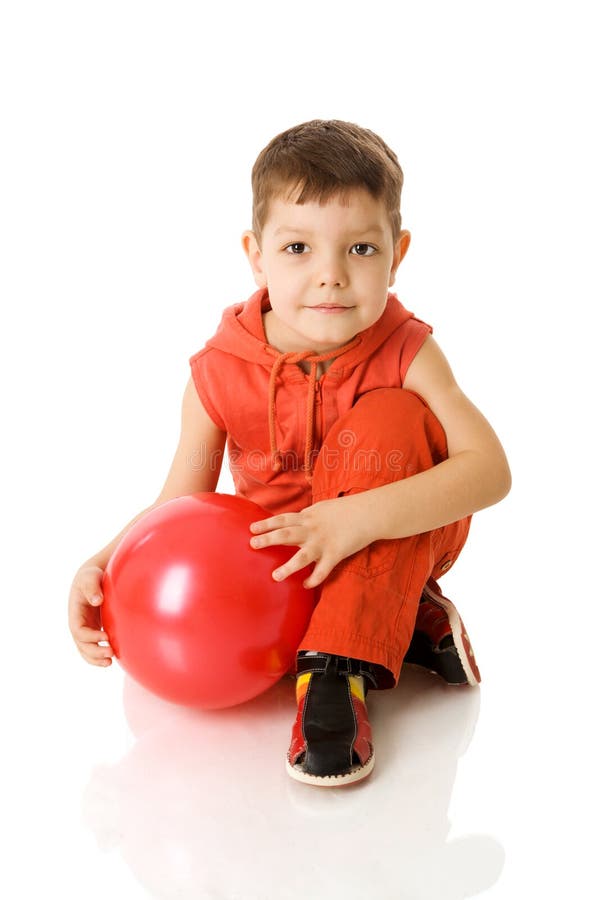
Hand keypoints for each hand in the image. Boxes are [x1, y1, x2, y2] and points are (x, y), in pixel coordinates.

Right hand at [68, 564, 113, 665]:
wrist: (93, 578)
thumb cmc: (91, 576)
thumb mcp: (90, 577)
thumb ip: (92, 587)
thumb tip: (97, 600)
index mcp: (75, 613)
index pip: (79, 631)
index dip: (91, 636)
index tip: (106, 636)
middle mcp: (78, 624)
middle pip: (82, 644)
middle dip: (95, 651)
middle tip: (111, 653)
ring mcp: (85, 628)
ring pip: (85, 650)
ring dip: (96, 659)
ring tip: (110, 663)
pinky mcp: (93, 630)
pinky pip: (93, 647)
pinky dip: (99, 656)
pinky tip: (111, 660)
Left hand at [249, 495, 373, 588]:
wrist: (369, 513)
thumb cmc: (346, 510)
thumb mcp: (323, 508)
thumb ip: (308, 516)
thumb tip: (294, 521)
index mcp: (309, 516)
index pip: (283, 519)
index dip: (267, 523)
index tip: (252, 528)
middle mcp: (313, 529)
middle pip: (287, 533)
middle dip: (269, 539)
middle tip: (253, 544)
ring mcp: (324, 542)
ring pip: (302, 556)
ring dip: (288, 567)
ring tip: (275, 576)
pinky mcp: (336, 554)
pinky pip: (323, 570)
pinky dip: (314, 579)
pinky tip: (305, 586)